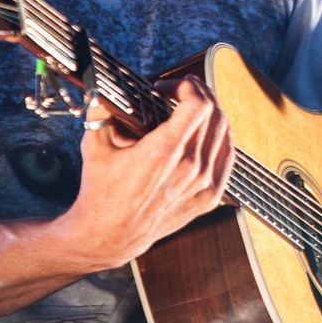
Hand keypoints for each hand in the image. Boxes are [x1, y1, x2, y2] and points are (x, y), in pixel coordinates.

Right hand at [63, 75, 236, 268]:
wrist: (109, 236)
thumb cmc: (100, 191)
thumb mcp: (94, 145)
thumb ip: (100, 109)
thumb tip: (103, 86)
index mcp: (164, 152)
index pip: (198, 105)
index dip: (188, 87)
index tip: (172, 86)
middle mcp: (190, 168)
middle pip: (214, 114)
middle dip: (199, 95)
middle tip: (181, 92)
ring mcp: (203, 185)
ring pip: (225, 134)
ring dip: (212, 114)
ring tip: (193, 109)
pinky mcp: (209, 198)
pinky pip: (227, 158)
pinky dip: (221, 139)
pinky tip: (207, 132)